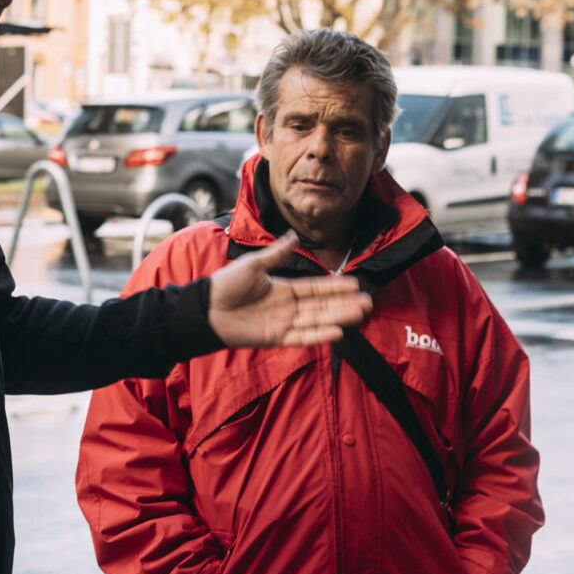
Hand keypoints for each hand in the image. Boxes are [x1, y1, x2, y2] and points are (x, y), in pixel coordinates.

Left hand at [207, 232, 372, 347]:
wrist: (205, 309)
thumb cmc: (225, 285)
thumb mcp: (253, 265)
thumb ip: (276, 254)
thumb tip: (295, 236)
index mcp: (283, 288)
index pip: (315, 288)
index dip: (335, 287)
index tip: (356, 285)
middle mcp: (287, 307)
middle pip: (322, 306)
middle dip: (345, 304)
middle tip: (368, 302)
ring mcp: (283, 323)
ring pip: (317, 320)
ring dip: (339, 317)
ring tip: (361, 313)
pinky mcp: (275, 338)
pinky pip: (302, 336)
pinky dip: (319, 335)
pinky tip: (337, 332)